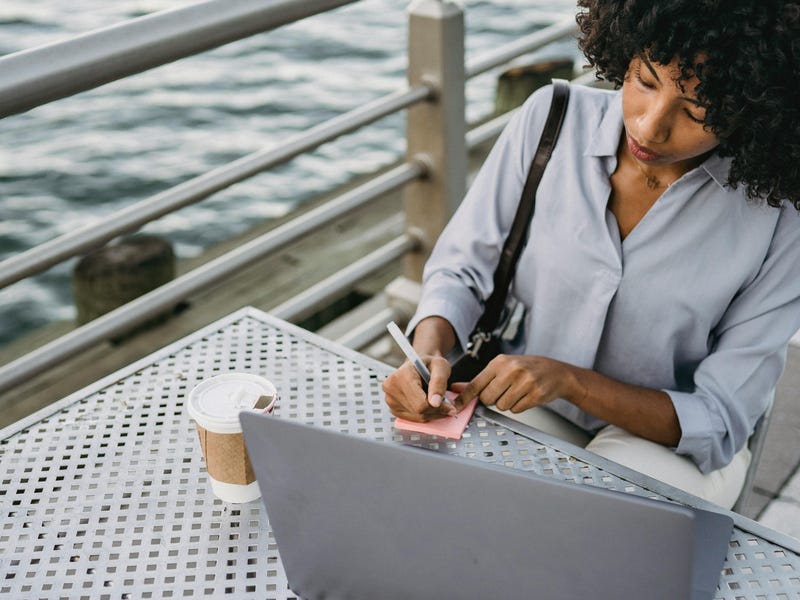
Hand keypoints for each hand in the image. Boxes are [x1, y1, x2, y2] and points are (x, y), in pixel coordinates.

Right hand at [382, 355, 458, 421]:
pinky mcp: (393, 408)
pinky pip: (413, 418)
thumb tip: (435, 403)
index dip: (439, 408)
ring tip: (436, 400)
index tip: (451, 407)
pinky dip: (424, 414)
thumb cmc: (430, 364)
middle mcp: (391, 388)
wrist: (418, 366)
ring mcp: (390, 400)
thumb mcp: (440, 366)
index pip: (421, 404)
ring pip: (417, 417)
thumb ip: (439, 383)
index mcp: (401, 376)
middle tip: (448, 405)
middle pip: (419, 411)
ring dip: (432, 413)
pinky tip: (428, 404)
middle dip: (437, 411)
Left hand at [457, 354, 579, 412]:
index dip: (465, 397)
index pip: (476, 383)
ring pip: (502, 406)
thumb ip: (481, 380)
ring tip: (518, 391)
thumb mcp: (503, 367)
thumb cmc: (526, 369)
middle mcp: (511, 370)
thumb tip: (458, 389)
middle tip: (504, 391)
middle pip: (488, 398)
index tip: (455, 406)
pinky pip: (516, 410)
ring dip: (507, 403)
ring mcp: (525, 381)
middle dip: (493, 399)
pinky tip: (526, 395)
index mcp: (500, 362)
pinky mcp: (535, 394)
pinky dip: (519, 406)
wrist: (556, 372)